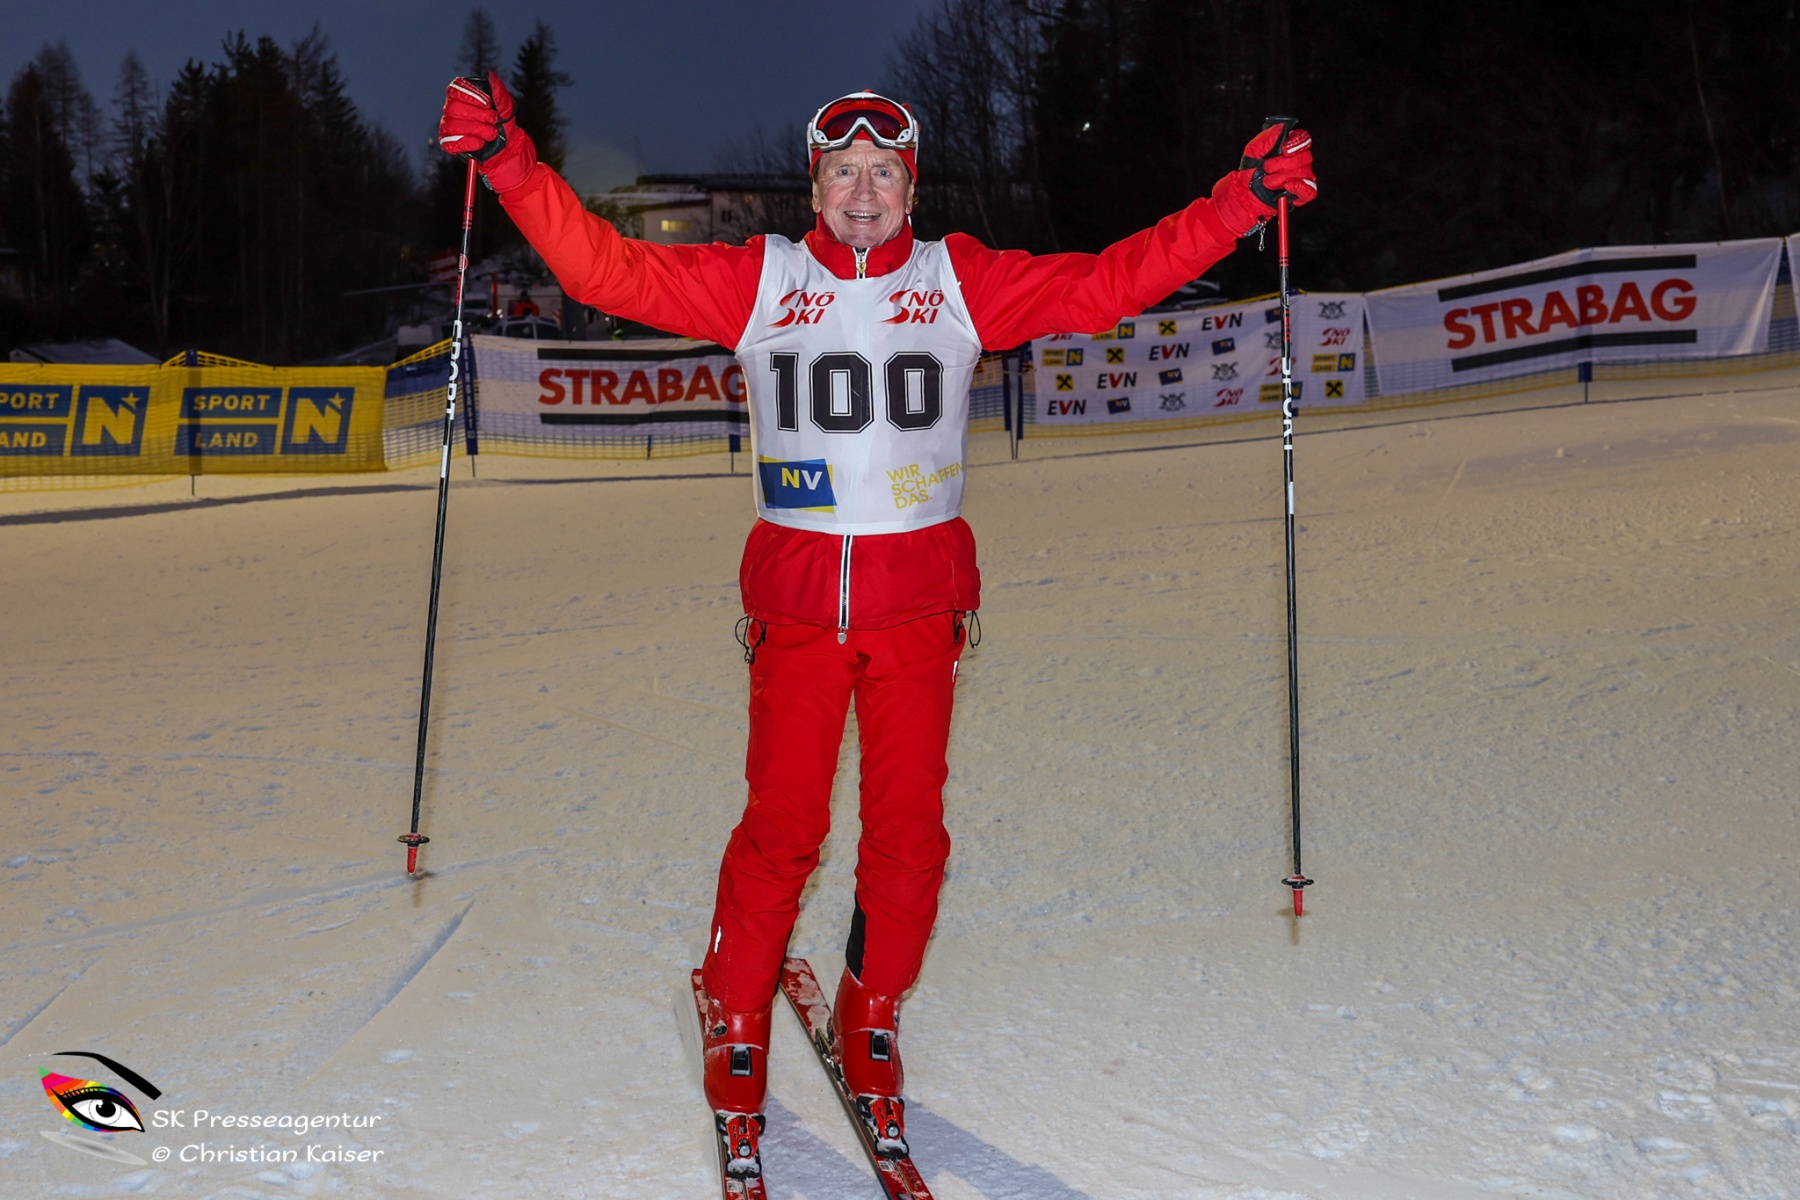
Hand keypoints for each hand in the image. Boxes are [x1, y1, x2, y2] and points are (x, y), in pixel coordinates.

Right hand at [438, 71, 536, 192]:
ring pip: (453, 125)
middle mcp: (452, 110)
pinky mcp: (450, 143)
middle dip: (477, 115)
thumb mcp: (505, 105)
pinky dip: (468, 143)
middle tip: (494, 120)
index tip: (487, 103)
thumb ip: (498, 90)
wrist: (507, 146)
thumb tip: (490, 75)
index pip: (454, 88)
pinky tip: (481, 143)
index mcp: (462, 96)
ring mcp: (449, 126)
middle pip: (454, 107)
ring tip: (492, 133)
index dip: (470, 95)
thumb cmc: (503, 122)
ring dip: (477, 130)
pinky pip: (451, 142)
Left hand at [1210, 120, 1316, 235]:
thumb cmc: (1252, 168)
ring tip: (1267, 181)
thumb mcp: (1255, 149)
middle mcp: (1300, 160)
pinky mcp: (1302, 193)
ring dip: (1281, 178)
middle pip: (1304, 157)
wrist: (1246, 190)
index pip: (1304, 139)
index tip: (1284, 149)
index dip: (1297, 143)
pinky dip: (1298, 187)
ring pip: (1304, 173)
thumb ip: (1268, 137)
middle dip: (1282, 164)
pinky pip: (1309, 190)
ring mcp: (1303, 177)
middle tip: (1267, 168)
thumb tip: (1282, 127)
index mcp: (1291, 146)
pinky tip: (1286, 186)